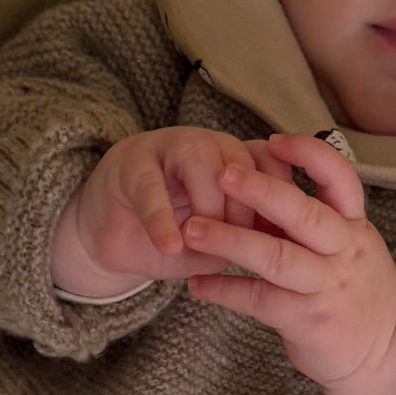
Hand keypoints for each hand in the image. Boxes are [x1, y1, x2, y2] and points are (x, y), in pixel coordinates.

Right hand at [51, 128, 287, 298]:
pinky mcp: (131, 163)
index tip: (280, 240)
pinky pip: (152, 187)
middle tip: (239, 249)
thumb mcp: (218, 245)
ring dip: (207, 208)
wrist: (115, 241)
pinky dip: (162, 218)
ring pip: (202, 162)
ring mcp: (168, 148)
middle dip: (244, 211)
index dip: (279, 202)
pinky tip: (168, 246)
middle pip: (242, 164)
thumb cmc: (175, 241)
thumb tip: (277, 248)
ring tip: (199, 243)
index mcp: (235, 160)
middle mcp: (207, 145)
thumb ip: (246, 240)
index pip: (272, 165)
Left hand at [181, 132, 395, 394]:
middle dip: (262, 190)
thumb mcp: (352, 249)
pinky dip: (225, 290)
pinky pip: (259, 300)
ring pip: (277, 258)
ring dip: (231, 240)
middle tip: (223, 173)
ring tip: (192, 229)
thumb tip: (268, 181)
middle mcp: (345, 253)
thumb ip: (319, 220)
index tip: (273, 140)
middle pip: (305, 214)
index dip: (309, 155)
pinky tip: (198, 284)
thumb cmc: (353, 293)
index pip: (341, 179)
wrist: (381, 355)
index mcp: (355, 227)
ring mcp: (327, 288)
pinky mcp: (308, 322)